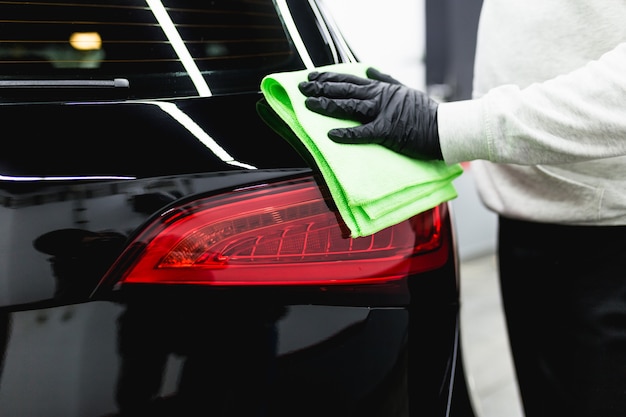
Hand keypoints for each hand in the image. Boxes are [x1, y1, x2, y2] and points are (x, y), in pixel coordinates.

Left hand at [298, 67, 441, 159]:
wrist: (443, 128)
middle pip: (345, 91)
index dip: (328, 78)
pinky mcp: (388, 131)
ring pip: (350, 106)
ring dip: (327, 104)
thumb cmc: (425, 112)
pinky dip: (348, 133)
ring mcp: (383, 113)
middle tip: (302, 87)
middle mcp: (379, 97)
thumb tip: (369, 69)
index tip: (312, 76)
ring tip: (309, 104)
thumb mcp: (404, 89)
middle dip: (321, 88)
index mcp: (381, 88)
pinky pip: (364, 132)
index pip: (349, 80)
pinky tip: (332, 134)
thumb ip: (385, 79)